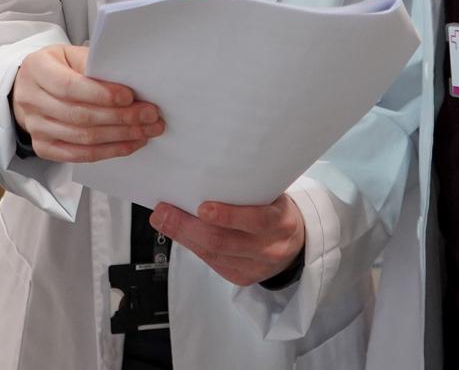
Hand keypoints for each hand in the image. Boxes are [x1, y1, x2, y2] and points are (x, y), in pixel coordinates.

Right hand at [11, 44, 163, 162]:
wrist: (31, 89)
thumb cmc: (58, 68)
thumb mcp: (71, 55)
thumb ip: (94, 63)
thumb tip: (128, 77)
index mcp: (37, 69)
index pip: (69, 86)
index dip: (101, 94)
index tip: (129, 97)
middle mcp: (31, 99)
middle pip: (79, 115)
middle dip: (120, 117)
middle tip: (149, 115)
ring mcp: (35, 127)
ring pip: (83, 137)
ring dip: (120, 136)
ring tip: (146, 130)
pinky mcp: (43, 147)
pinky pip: (79, 155)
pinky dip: (109, 151)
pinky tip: (129, 144)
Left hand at [151, 196, 304, 287]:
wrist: (295, 243)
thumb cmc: (275, 211)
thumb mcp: (271, 197)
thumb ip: (245, 191)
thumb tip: (202, 179)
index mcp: (281, 221)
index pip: (256, 220)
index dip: (228, 216)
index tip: (202, 207)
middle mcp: (270, 248)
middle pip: (223, 241)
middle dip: (187, 226)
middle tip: (164, 211)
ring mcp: (256, 267)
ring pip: (212, 254)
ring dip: (183, 236)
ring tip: (163, 220)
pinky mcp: (243, 278)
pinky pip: (212, 263)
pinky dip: (193, 247)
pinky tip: (180, 234)